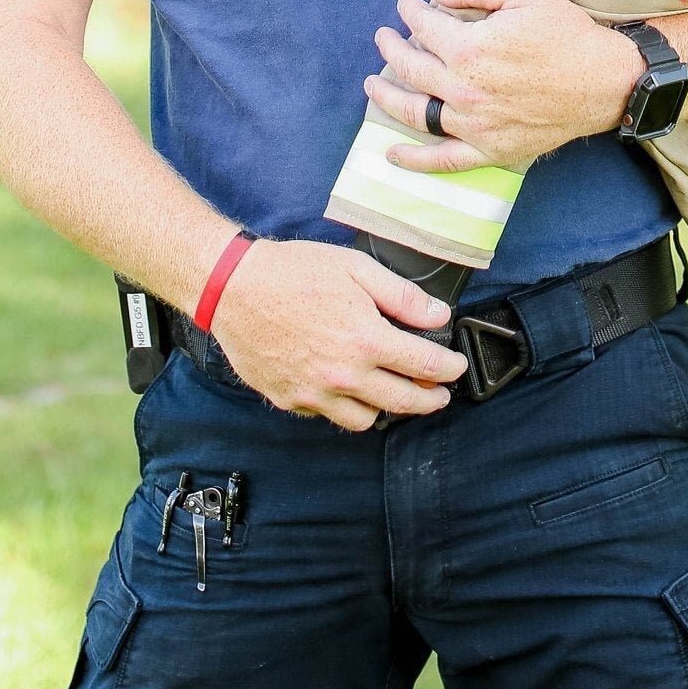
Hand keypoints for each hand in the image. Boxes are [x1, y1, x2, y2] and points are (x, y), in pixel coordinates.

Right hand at [210, 238, 465, 430]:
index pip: (425, 366)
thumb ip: (402, 296)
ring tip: (393, 393)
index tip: (455, 366)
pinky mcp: (291, 400)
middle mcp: (344, 375)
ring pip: (366, 420)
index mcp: (366, 340)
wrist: (231, 287)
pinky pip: (328, 416)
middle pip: (403, 402)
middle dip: (429, 399)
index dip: (449, 369)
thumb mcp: (355, 268)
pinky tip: (348, 389)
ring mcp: (315, 393)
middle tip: (439, 394)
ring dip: (387, 410)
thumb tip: (438, 316)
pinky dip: (344, 407)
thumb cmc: (291, 272)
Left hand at [364, 0, 641, 172]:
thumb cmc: (566, 33)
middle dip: (391, 48)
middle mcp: (464, 91)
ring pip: (416, 113)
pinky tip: (391, 154)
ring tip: (372, 84)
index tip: (408, 5)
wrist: (604, 82)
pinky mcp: (490, 150)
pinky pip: (443, 160)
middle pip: (411, 68)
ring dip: (387, 97)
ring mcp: (474, 126)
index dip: (411, 12)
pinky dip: (414, 160)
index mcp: (469, 50)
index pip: (424, 28)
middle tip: (383, 37)